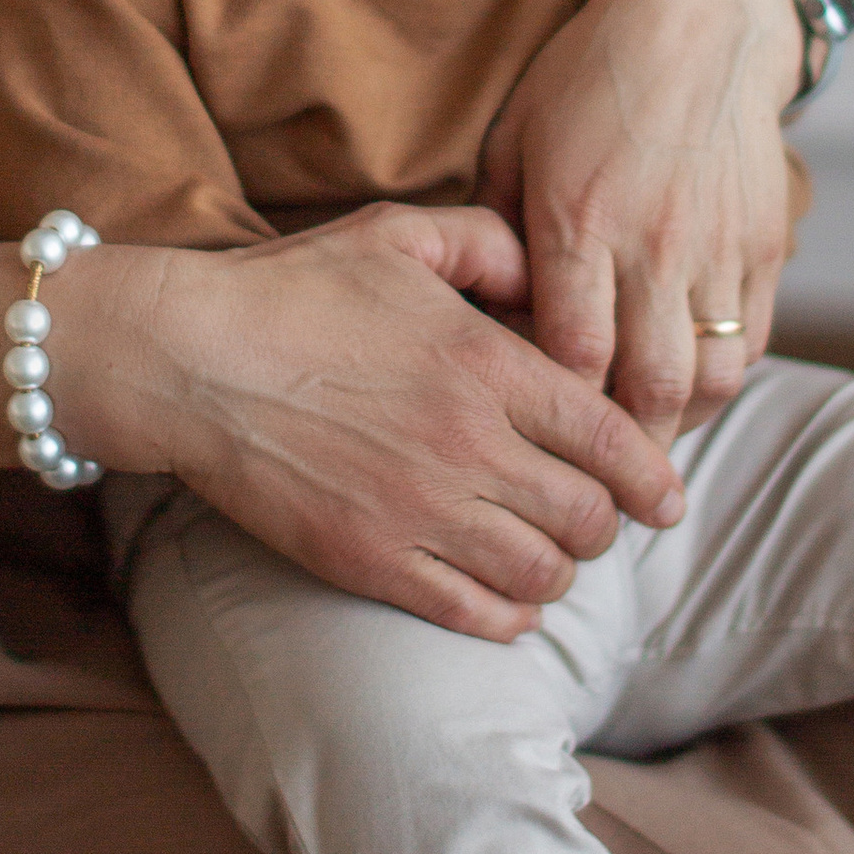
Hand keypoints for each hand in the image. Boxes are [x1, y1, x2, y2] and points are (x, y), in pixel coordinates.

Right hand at [66, 204, 684, 640]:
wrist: (187, 360)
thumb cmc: (291, 289)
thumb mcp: (398, 235)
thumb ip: (489, 243)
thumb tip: (548, 278)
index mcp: (488, 366)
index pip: (612, 441)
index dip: (654, 479)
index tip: (666, 500)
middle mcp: (469, 446)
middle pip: (588, 518)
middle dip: (603, 524)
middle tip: (589, 517)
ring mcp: (420, 511)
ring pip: (541, 574)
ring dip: (557, 571)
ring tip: (544, 556)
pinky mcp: (370, 561)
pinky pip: (474, 613)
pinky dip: (507, 618)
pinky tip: (506, 604)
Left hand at [477, 0, 800, 443]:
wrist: (705, 16)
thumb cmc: (592, 72)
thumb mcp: (517, 135)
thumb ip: (495, 228)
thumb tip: (479, 312)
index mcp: (578, 218)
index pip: (571, 357)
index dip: (554, 413)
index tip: (530, 437)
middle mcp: (654, 243)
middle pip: (647, 390)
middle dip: (616, 452)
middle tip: (587, 484)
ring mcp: (719, 246)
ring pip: (709, 381)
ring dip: (674, 428)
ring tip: (638, 449)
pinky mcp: (765, 243)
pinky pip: (749, 342)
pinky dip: (719, 379)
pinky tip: (684, 386)